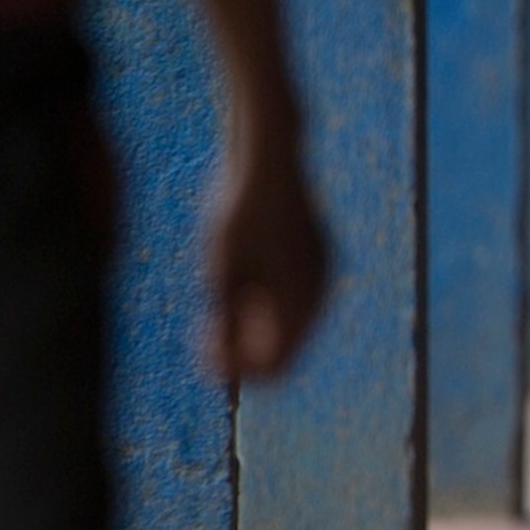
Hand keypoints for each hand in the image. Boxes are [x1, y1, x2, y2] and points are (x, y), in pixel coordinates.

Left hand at [209, 121, 329, 381]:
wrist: (267, 160)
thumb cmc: (236, 216)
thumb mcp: (220, 275)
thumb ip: (225, 321)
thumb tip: (223, 362)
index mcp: (299, 302)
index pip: (274, 366)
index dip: (238, 370)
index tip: (205, 353)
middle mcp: (320, 292)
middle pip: (287, 348)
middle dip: (248, 350)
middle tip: (207, 333)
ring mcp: (324, 272)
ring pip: (293, 323)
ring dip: (259, 327)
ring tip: (221, 305)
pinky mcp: (319, 254)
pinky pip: (298, 297)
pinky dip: (272, 304)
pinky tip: (244, 284)